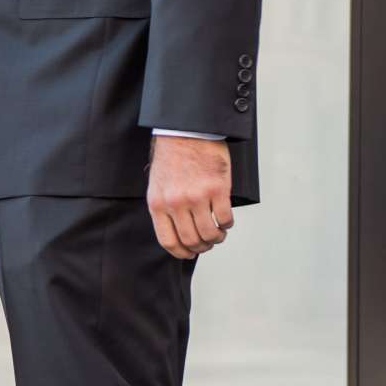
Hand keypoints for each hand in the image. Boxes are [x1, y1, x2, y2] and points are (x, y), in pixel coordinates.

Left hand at [147, 135, 232, 258]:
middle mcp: (176, 203)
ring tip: (219, 233)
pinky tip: (226, 220)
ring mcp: (197, 197)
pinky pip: (224, 218)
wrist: (186, 132)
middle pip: (191, 240)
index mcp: (158, 204)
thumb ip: (164, 208)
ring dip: (217, 238)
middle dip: (202, 247)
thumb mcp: (158, 185)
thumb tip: (176, 233)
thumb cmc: (172, 157)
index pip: (169, 241)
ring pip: (210, 233)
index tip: (189, 253)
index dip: (181, 252)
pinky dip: (227, 224)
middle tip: (208, 243)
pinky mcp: (216, 189)